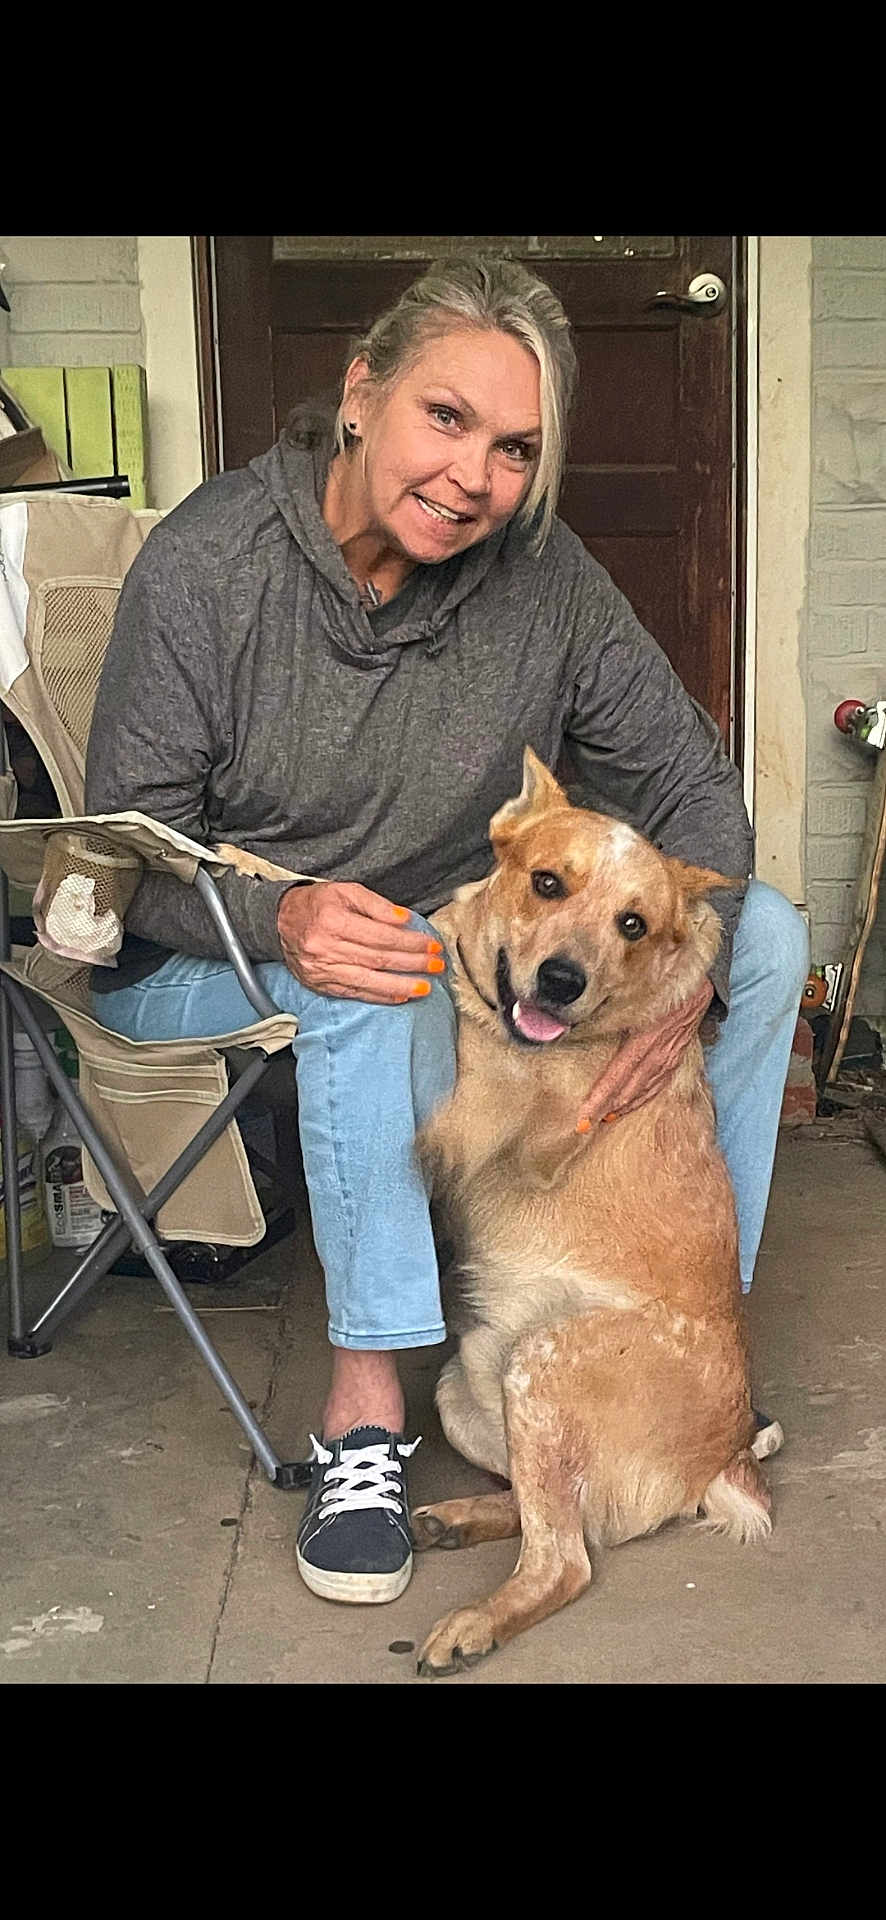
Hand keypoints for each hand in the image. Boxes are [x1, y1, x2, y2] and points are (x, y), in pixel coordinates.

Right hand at [276, 882, 444, 1004]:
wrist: (280, 921)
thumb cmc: (318, 903)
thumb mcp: (346, 891)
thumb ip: (377, 905)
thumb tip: (405, 920)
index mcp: (333, 920)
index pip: (381, 936)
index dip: (410, 943)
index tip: (431, 945)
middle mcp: (326, 947)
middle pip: (378, 959)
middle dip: (412, 964)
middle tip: (437, 966)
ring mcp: (322, 969)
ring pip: (368, 981)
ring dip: (400, 986)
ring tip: (425, 988)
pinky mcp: (320, 985)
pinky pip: (354, 993)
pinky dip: (379, 996)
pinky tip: (399, 996)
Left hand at [575, 979, 713, 1131]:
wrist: (698, 986)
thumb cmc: (663, 987)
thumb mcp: (634, 998)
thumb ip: (609, 1014)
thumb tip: (577, 1024)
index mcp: (643, 1041)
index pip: (616, 1077)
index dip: (599, 1099)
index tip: (584, 1117)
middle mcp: (657, 1056)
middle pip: (627, 1090)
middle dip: (606, 1109)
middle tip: (585, 1124)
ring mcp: (668, 1060)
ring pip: (643, 1091)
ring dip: (624, 1106)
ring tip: (605, 1117)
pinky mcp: (676, 1059)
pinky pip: (658, 1085)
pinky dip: (643, 1098)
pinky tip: (633, 1103)